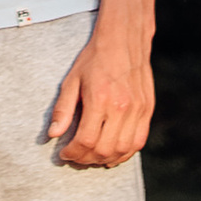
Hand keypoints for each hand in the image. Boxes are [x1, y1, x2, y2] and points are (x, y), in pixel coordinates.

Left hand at [44, 26, 155, 168]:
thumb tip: (52, 134)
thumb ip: (63, 109)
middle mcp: (122, 107)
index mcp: (100, 99)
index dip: (73, 153)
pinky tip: (112, 153)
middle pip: (104, 150)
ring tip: (92, 157)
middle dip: (86, 159)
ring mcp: (138, 110)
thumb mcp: (72, 80)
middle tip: (76, 157)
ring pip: (123, 150)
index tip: (64, 153)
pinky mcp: (147, 110)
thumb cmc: (94, 58)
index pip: (86, 140)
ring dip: (105, 160)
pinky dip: (124, 153)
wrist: (123, 39)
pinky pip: (138, 142)